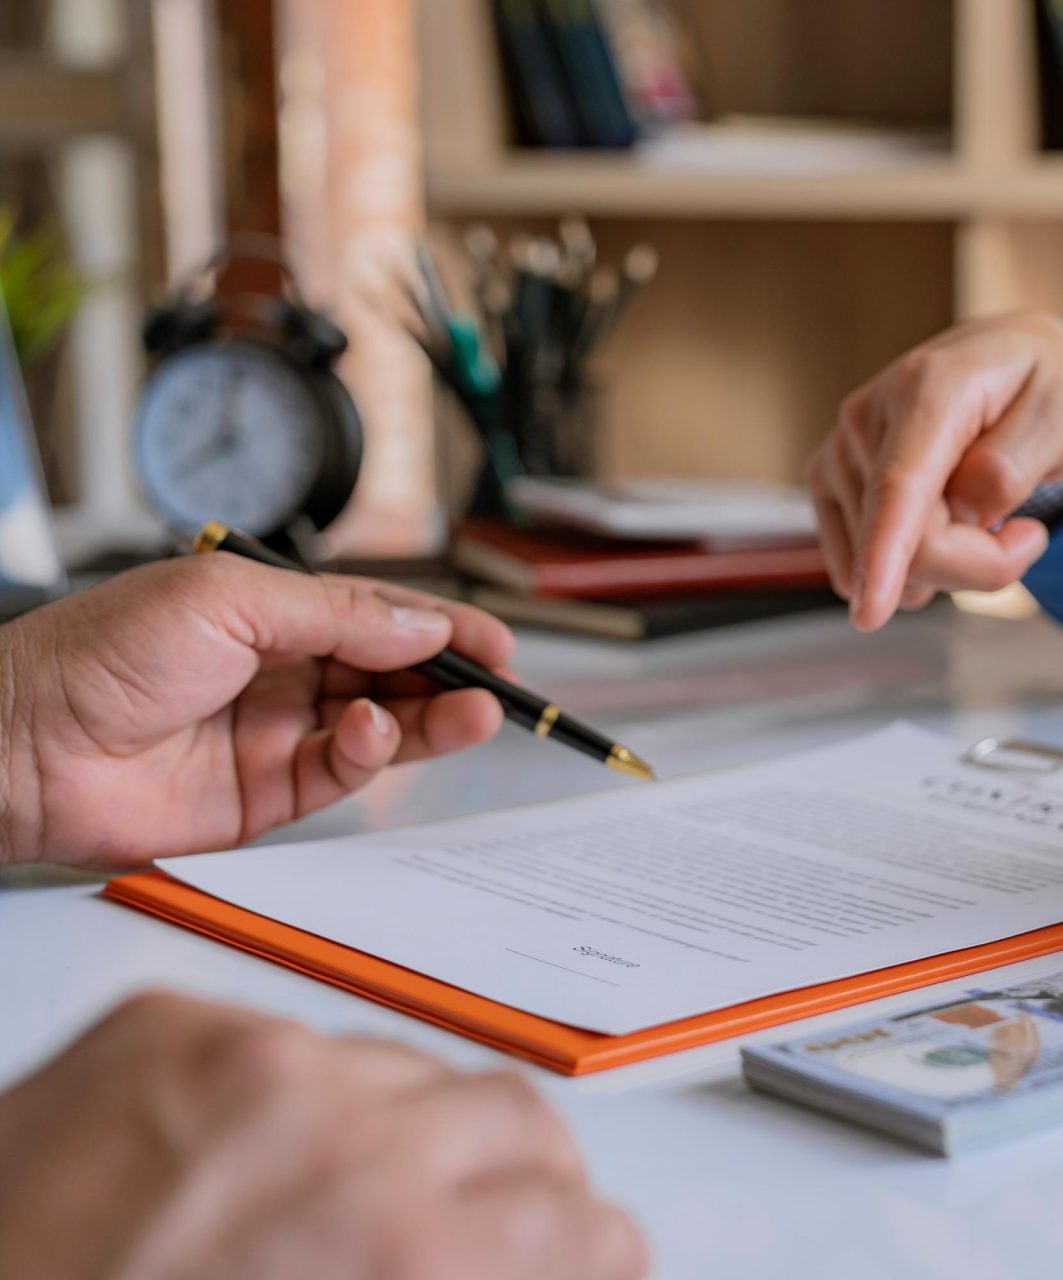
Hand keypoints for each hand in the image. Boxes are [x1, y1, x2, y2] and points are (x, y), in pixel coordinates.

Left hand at [0, 555, 513, 868]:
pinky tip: (371, 729)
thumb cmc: (96, 655)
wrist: (21, 746)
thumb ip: (336, 614)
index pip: (379, 616)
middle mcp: (280, 671)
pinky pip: (345, 772)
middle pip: (393, 671)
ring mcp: (276, 733)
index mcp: (270, 611)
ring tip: (475, 710)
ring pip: (383, 724)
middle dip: (451, 674)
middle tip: (497, 680)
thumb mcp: (229, 601)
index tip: (496, 641)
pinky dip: (371, 750)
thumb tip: (422, 623)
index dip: (443, 627)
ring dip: (432, 716)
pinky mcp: (268, 795)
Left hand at [0, 992, 647, 1279]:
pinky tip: (249, 1151)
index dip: (596, 1250)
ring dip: (411, 1124)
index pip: (583, 1223)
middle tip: (505, 1216)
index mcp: (400, 1254)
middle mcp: (341, 1137)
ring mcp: (249, 1061)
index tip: (589, 1257)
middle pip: (518, 1116)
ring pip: (406, 1064)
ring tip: (357, 1184)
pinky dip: (291, 1091)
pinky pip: (286, 1036)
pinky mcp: (163, 1024)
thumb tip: (517, 1259)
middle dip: (528, 1174)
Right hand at [806, 311, 1062, 630]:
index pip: (901, 484)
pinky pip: (861, 568)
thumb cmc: (1043, 386)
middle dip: (979, 562)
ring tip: (979, 510)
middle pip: (911, 546)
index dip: (885, 550)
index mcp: (930, 388)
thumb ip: (1014, 464)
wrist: (1012, 363)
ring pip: (887, 567)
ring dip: (947, 563)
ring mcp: (841, 452)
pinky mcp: (830, 482)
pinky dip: (910, 565)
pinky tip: (938, 521)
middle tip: (1024, 534)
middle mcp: (868, 417)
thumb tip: (962, 511)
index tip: (869, 609)